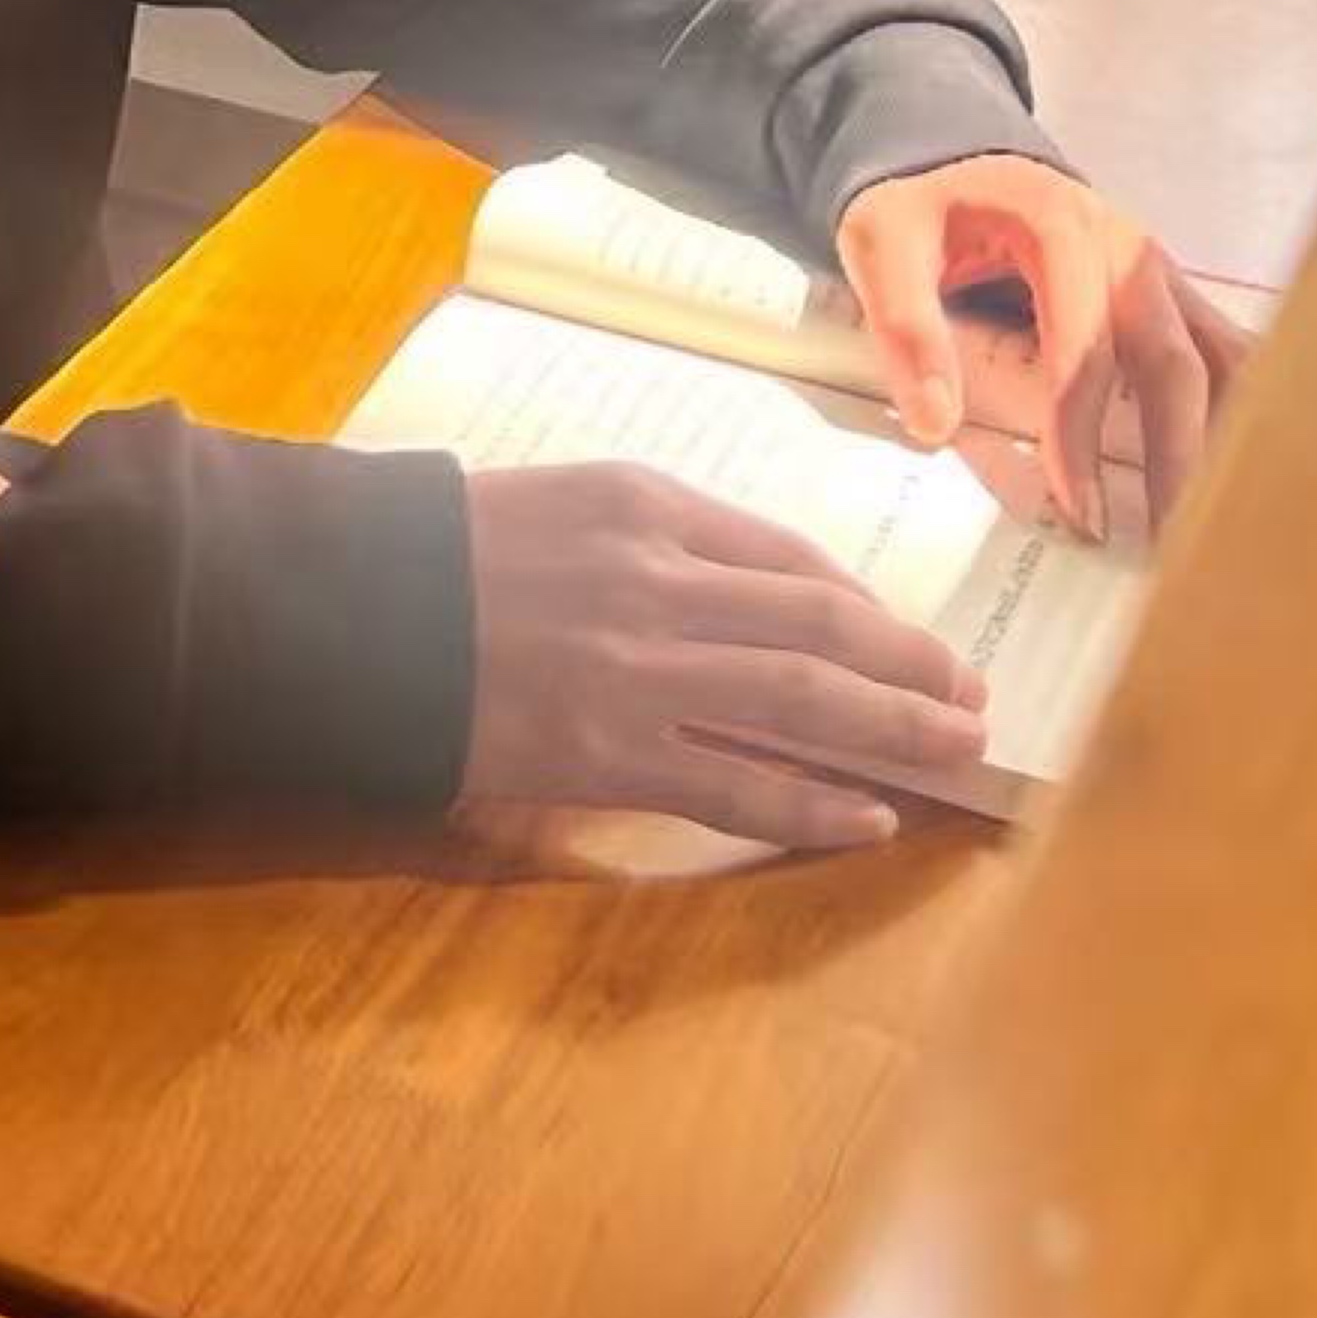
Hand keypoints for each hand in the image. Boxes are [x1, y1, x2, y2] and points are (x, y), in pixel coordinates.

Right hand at [458, 460, 988, 850]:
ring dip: (893, 728)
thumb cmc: (441, 549)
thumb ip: (649, 542)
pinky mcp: (607, 752)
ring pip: (802, 700)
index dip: (863, 606)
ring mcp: (638, 669)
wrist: (348, 605)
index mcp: (643, 502)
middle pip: (820, 626)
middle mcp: (657, 577)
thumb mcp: (557, 505)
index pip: (786, 559)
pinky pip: (737, 785)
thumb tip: (740, 598)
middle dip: (908, 664)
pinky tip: (868, 815)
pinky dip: (815, 803)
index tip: (904, 637)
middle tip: (969, 696)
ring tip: (953, 751)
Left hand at [833, 155, 1249, 537]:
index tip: (1081, 512)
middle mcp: (1128, 247)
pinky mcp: (1173, 296)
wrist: (953, 165)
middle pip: (1174, 359)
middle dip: (1179, 457)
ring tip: (1225, 527)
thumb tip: (934, 424)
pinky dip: (1248, 412)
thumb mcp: (882, 242)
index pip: (1086, 347)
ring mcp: (1161, 271)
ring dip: (1230, 440)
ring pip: (1227, 357)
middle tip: (1168, 545)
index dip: (1083, 432)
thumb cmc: (920, 211)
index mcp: (1060, 226)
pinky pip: (1230, 354)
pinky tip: (1250, 478)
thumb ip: (904, 324)